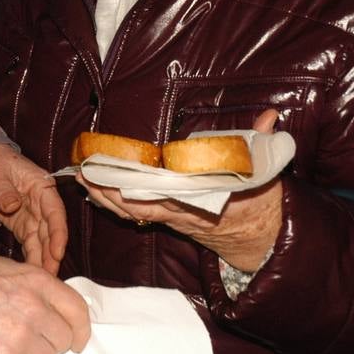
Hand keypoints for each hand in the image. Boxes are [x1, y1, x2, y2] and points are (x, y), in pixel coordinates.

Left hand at [0, 144, 66, 273]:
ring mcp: (33, 215)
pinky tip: (31, 271)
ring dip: (43, 259)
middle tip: (51, 275)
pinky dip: (32, 257)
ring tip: (43, 279)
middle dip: (52, 253)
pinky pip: (30, 243)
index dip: (58, 233)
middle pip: (51, 231)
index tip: (57, 252)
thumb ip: (4, 190)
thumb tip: (13, 205)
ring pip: (42, 241)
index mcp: (41, 186)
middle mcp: (42, 203)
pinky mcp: (23, 224)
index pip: (55, 211)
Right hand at [0, 256, 90, 353]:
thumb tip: (58, 310)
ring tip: (9, 344)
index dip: (81, 330)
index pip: (78, 310)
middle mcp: (35, 310)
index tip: (78, 341)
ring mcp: (21, 338)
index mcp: (39, 283)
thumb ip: (39, 288)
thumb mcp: (12, 270)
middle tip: (29, 338)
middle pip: (64, 340)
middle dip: (50, 343)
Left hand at [79, 109, 283, 272]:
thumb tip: (271, 116)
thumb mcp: (265, 172)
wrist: (260, 237)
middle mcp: (183, 211)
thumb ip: (262, 142)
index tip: (122, 175)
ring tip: (82, 178)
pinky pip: (136, 214)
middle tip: (86, 173)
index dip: (143, 188)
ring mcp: (173, 217)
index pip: (169, 195)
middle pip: (140, 205)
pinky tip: (96, 190)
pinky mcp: (168, 219)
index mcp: (204, 199)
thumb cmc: (260, 202)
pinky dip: (115, 204)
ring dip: (106, 197)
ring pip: (133, 212)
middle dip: (111, 191)